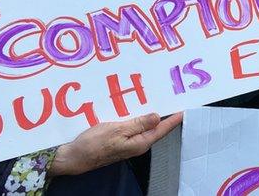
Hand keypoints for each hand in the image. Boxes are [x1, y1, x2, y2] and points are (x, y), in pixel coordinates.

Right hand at [49, 112, 182, 176]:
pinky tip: (136, 110)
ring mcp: (128, 143)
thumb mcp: (117, 130)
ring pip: (144, 127)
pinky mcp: (119, 141)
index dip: (174, 119)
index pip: (162, 129)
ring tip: (159, 102)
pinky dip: (137, 118)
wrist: (74, 157)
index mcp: (140, 143)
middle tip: (174, 101)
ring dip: (151, 116)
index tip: (185, 109)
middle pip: (156, 128)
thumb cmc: (94, 144)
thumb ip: (138, 124)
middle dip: (165, 116)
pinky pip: (133, 128)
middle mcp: (137, 144)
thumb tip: (158, 117)